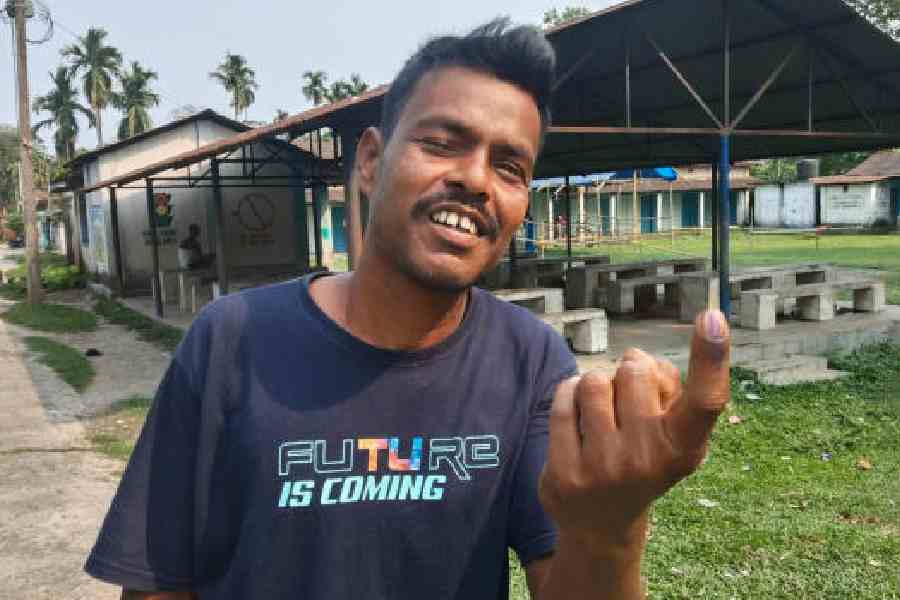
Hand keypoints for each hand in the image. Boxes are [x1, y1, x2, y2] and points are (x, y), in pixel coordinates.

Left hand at [539, 310, 729, 555]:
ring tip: (600, 408)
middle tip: (627, 397)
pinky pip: (563, 399)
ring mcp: (605, 469)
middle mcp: (649, 460)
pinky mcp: (566, 473)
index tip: (712, 316)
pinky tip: (576, 415)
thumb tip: (640, 361)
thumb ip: (669, 391)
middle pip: (634, 370)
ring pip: (594, 381)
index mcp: (685, 447)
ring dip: (594, 383)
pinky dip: (567, 394)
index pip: (706, 399)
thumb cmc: (643, 459)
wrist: (601, 526)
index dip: (711, 356)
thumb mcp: (672, 434)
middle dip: (628, 370)